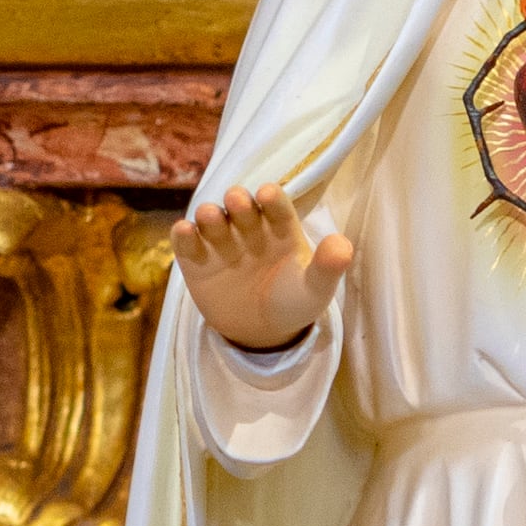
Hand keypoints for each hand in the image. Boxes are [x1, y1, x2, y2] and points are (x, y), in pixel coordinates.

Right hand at [175, 180, 353, 351]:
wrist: (263, 331)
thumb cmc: (294, 302)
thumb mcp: (315, 288)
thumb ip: (328, 267)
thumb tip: (343, 245)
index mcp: (281, 229)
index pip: (276, 205)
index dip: (271, 197)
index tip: (267, 194)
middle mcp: (249, 228)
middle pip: (241, 206)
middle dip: (238, 201)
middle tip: (237, 201)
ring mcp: (221, 242)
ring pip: (212, 219)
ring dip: (210, 214)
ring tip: (211, 216)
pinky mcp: (195, 260)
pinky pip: (186, 242)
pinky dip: (183, 235)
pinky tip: (185, 230)